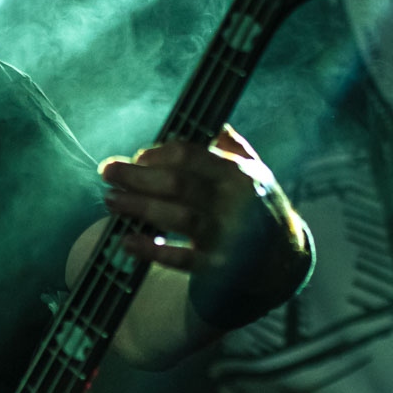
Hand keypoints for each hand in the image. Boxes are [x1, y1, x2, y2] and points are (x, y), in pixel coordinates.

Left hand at [98, 124, 273, 276]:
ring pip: (177, 217)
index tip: (137, 157)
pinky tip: (127, 241)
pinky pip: (180, 259)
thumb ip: (234, 149)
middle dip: (137, 177)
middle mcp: (232, 203)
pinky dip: (151, 250)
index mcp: (237, 174)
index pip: (190, 155)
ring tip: (111, 201)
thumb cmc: (262, 208)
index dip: (157, 154)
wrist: (285, 258)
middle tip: (107, 173)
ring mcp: (225, 236)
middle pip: (177, 184)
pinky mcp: (217, 266)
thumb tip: (215, 125)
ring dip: (139, 207)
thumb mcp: (257, 172)